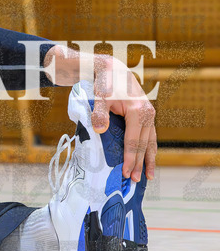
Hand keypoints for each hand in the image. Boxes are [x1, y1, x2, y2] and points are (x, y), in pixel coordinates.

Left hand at [91, 55, 156, 182]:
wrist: (112, 70)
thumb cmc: (105, 83)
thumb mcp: (100, 96)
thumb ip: (99, 113)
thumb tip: (99, 130)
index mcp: (137, 111)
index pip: (133, 141)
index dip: (130, 159)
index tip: (126, 174)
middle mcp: (147, 114)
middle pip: (144, 144)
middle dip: (140, 164)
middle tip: (136, 181)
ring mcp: (148, 115)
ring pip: (150, 142)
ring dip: (148, 159)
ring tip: (148, 177)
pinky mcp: (146, 116)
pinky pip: (148, 136)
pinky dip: (148, 149)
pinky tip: (147, 160)